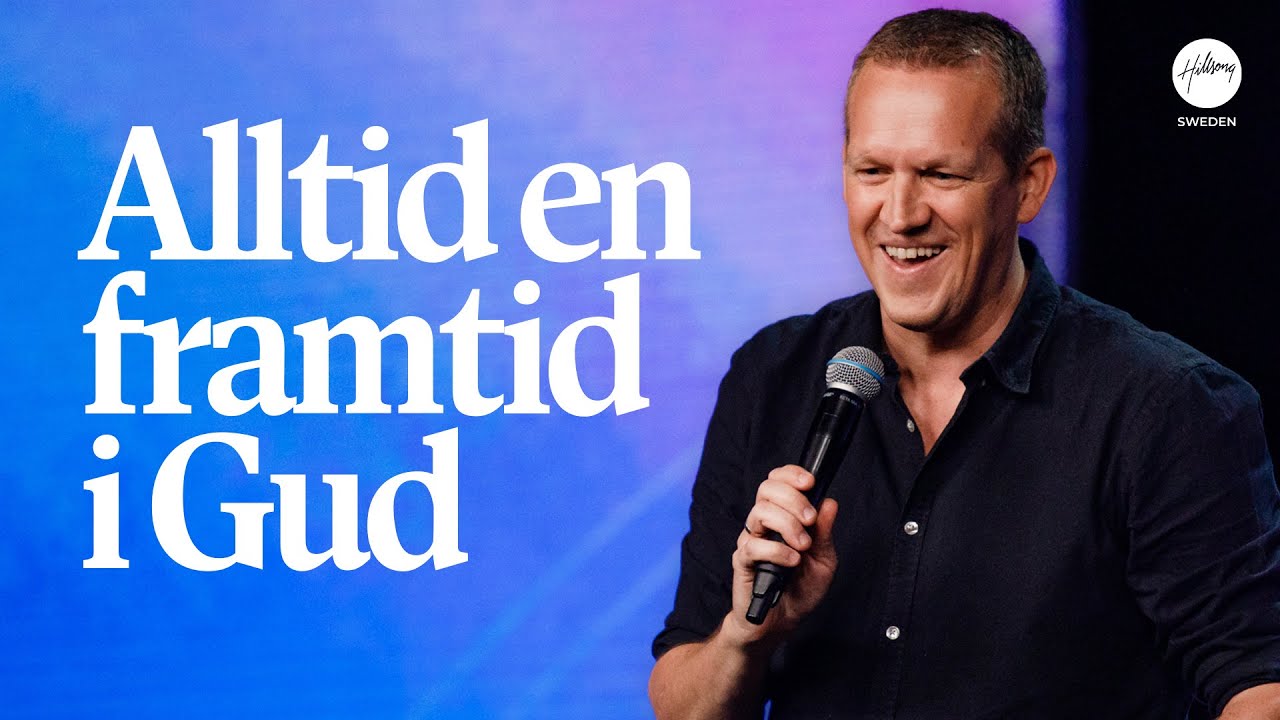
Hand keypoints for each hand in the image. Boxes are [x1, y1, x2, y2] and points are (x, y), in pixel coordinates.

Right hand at [725, 465, 839, 645]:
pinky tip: (791, 562)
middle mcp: (763, 524)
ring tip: (803, 546)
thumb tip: (829, 503)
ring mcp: (751, 541)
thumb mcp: (823, 560)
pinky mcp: (742, 561)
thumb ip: (825, 532)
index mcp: (781, 517)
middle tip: (810, 520)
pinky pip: (754, 545)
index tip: (810, 482)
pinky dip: (777, 551)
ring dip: (788, 525)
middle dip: (794, 499)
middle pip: (767, 489)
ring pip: (760, 512)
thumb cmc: (801, 590)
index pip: (777, 481)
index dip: (791, 474)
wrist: (782, 622)